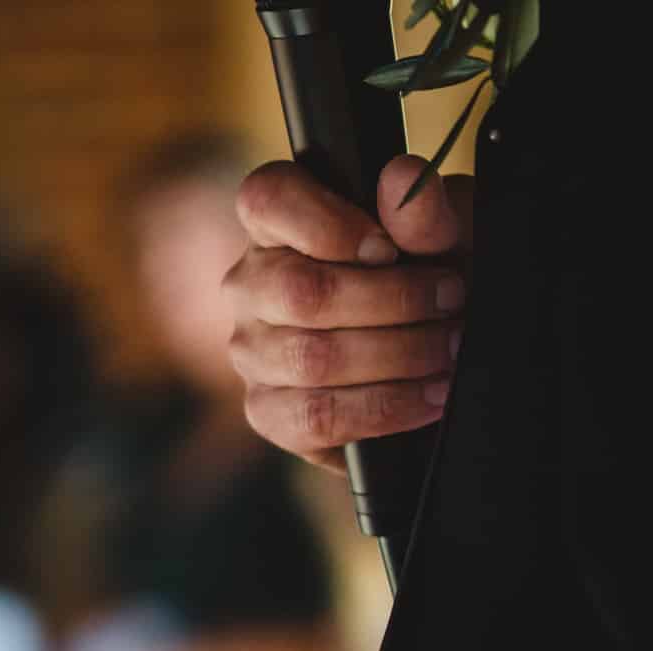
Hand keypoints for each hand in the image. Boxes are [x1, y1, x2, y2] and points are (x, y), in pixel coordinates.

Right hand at [227, 154, 474, 469]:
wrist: (440, 352)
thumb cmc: (436, 277)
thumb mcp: (453, 234)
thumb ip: (428, 211)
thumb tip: (404, 179)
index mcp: (279, 225)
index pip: (266, 200)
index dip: (325, 222)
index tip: (387, 248)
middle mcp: (251, 286)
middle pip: (300, 292)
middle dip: (393, 300)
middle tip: (450, 300)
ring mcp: (252, 352)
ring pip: (312, 358)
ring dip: (399, 355)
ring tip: (448, 350)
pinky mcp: (267, 412)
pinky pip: (316, 416)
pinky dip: (386, 407)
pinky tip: (428, 396)